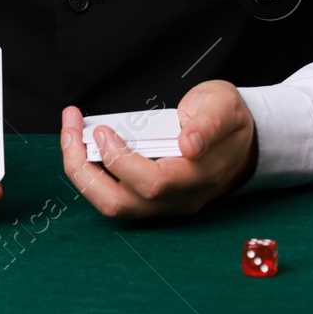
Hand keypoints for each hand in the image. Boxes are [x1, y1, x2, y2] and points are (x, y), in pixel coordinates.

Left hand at [61, 80, 257, 217]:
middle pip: (120, 204)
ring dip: (82, 173)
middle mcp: (179, 198)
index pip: (152, 183)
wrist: (241, 140)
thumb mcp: (224, 108)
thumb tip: (189, 144)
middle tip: (71, 130)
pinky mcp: (153, 199)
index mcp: (198, 176)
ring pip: (112, 205)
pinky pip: (114, 195)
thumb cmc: (230, 121)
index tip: (102, 130)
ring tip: (71, 135)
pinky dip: (92, 174)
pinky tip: (83, 146)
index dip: (120, 161)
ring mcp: (165, 203)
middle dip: (84, 170)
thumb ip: (209, 124)